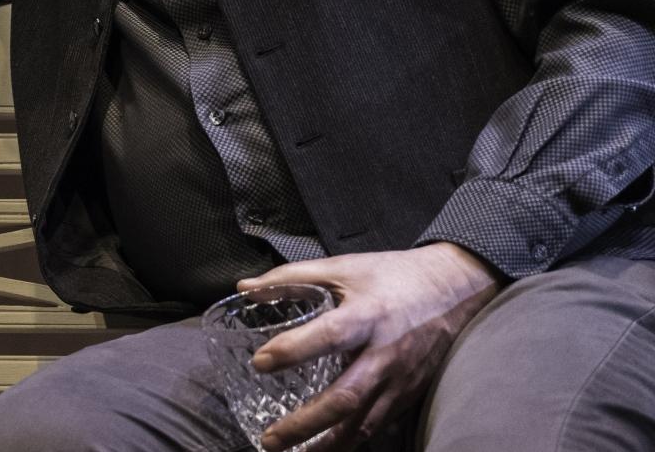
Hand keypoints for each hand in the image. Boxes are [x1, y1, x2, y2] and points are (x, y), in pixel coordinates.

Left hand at [243, 243, 504, 450]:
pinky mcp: (410, 394)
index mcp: (367, 316)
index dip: (293, 350)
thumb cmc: (392, 275)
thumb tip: (244, 288)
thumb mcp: (342, 267)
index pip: (328, 336)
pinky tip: (328, 449)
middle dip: (305, 424)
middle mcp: (385, 354)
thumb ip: (291, 278)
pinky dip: (352, 442)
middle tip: (270, 439)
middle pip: (345, 398)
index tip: (259, 363)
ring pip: (363, 424)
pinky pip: (379, 426)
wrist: (456, 290)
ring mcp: (401, 380)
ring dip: (327, 445)